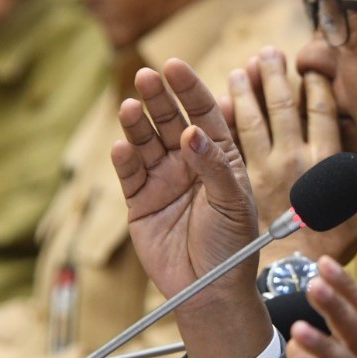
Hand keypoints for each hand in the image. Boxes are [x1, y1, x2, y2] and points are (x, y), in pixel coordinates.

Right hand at [111, 59, 271, 357]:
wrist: (211, 291)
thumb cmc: (233, 246)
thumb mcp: (234, 204)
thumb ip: (213, 168)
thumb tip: (191, 135)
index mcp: (218, 155)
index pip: (202, 112)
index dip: (189, 89)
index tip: (174, 66)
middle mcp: (188, 161)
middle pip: (170, 120)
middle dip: (159, 98)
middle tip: (146, 76)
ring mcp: (162, 179)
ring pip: (145, 141)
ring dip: (136, 122)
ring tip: (129, 106)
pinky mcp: (140, 201)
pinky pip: (129, 173)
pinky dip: (124, 158)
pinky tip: (122, 145)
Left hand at [226, 48, 356, 264]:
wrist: (289, 273)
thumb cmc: (329, 247)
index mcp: (325, 163)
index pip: (323, 114)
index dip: (317, 88)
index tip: (312, 68)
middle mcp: (294, 159)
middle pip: (284, 107)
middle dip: (277, 77)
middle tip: (268, 53)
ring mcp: (263, 168)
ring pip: (252, 119)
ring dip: (246, 92)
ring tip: (242, 69)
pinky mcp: (240, 181)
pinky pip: (229, 144)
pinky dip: (223, 121)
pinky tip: (218, 104)